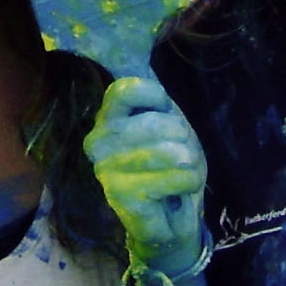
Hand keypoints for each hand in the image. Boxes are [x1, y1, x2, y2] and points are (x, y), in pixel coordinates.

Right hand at [86, 76, 208, 278]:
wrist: (174, 216)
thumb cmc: (171, 165)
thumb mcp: (169, 124)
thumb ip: (156, 101)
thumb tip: (144, 70)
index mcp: (107, 118)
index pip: (125, 89)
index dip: (157, 98)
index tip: (167, 113)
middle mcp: (98, 142)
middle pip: (154, 123)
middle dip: (181, 138)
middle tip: (180, 154)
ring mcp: (106, 170)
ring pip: (166, 152)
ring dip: (187, 162)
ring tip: (183, 171)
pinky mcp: (120, 196)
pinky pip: (172, 178)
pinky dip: (187, 182)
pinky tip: (179, 190)